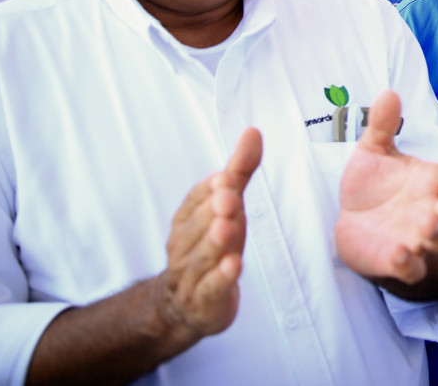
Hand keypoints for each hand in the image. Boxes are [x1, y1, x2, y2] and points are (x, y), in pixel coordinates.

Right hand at [156, 128, 261, 343]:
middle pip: (198, 226)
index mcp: (188, 219)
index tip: (225, 178)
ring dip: (215, 242)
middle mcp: (184, 245)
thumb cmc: (213, 245)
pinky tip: (233, 266)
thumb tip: (253, 131)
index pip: (195, 200)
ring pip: (201, 257)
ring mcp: (191, 275)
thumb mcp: (227, 206)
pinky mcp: (204, 302)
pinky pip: (210, 288)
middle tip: (229, 198)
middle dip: (213, 211)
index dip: (208, 191)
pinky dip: (221, 278)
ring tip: (227, 227)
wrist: (187, 305)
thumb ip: (239, 171)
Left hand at [336, 90, 437, 285]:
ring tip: (427, 224)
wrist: (351, 222)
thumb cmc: (374, 185)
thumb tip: (389, 93)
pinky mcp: (402, 262)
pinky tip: (398, 253)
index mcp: (435, 181)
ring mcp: (421, 239)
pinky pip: (413, 268)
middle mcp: (435, 210)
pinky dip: (409, 264)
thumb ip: (382, 125)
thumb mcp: (374, 152)